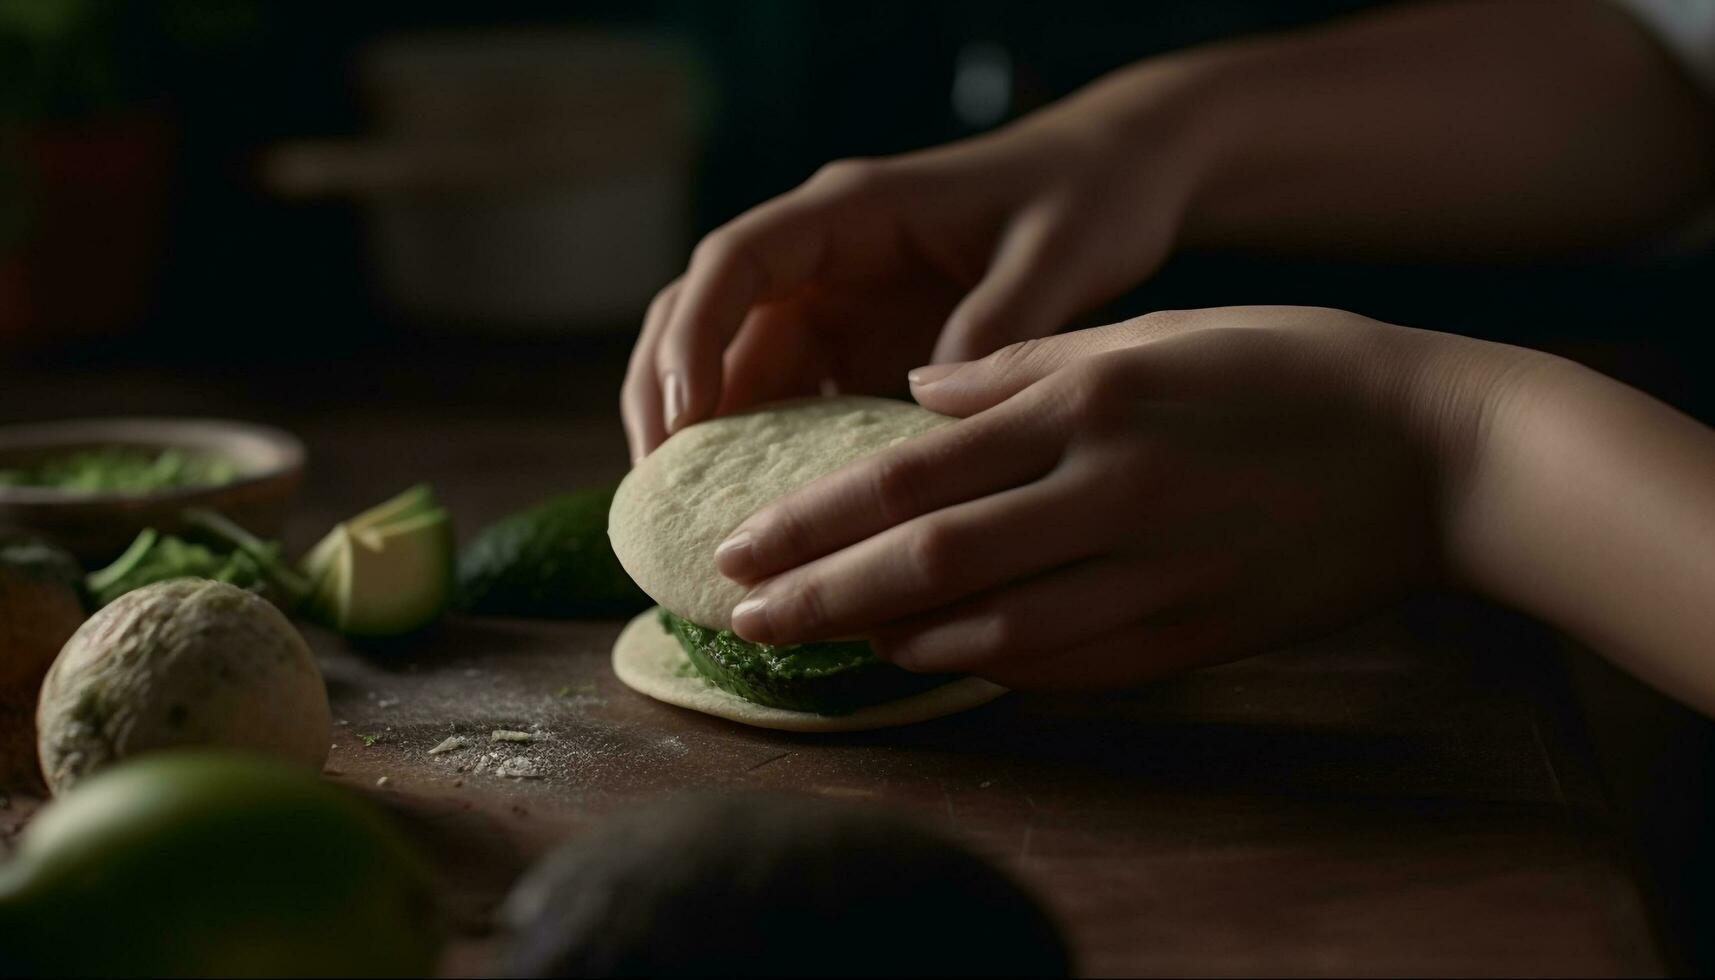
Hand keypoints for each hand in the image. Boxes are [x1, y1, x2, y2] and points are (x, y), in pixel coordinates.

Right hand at [621, 64, 1215, 460]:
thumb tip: (929, 414)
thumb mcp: (1056, 255)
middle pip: (701, 314)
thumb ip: (997, 323)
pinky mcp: (856, 347)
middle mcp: (824, 254)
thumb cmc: (1086, 198)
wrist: (1115, 182)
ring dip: (700, 432)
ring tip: (687, 514)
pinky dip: (760, 452)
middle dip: (665, 394)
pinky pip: (786, 399)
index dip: (695, 336)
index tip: (683, 418)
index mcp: (853, 209)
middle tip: (658, 487)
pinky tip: (764, 516)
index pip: (736, 260)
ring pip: (730, 364)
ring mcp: (834, 302)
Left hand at [712, 306, 1534, 689]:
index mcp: (1089, 406)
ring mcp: (1152, 575)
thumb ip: (1027, 365)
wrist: (1436, 455)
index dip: (813, 518)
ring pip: (989, 629)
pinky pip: (1065, 665)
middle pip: (928, 561)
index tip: (741, 544)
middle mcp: (1108, 494)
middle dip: (822, 595)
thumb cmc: (1291, 369)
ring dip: (894, 641)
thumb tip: (919, 396)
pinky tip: (937, 661)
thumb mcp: (1157, 333)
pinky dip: (989, 667)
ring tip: (826, 643)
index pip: (911, 474)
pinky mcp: (1191, 634)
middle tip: (745, 618)